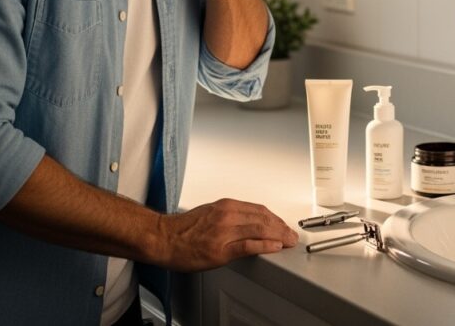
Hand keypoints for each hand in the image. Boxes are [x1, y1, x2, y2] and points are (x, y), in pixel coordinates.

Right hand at [155, 198, 297, 270]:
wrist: (163, 238)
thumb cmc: (183, 228)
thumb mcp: (211, 213)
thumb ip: (231, 215)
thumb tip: (250, 221)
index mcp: (226, 206)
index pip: (259, 209)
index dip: (275, 218)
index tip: (284, 224)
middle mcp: (227, 215)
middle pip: (263, 218)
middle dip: (281, 227)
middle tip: (291, 234)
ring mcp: (224, 232)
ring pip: (260, 229)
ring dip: (278, 235)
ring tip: (288, 241)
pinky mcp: (220, 249)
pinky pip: (249, 245)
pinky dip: (265, 245)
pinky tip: (274, 246)